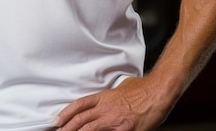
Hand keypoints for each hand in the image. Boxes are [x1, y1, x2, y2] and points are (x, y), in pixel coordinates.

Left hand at [54, 77, 170, 130]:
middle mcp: (107, 109)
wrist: (158, 92)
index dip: (66, 113)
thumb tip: (104, 101)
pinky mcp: (125, 130)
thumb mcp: (121, 87)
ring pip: (90, 129)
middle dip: (68, 127)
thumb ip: (110, 96)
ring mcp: (115, 121)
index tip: (57, 120)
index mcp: (105, 97)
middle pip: (81, 119)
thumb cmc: (143, 89)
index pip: (80, 105)